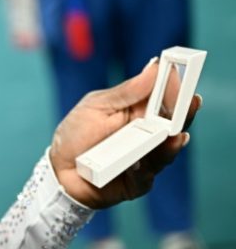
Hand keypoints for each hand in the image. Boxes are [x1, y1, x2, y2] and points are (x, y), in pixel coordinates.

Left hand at [49, 59, 200, 208]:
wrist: (57, 169)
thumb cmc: (75, 135)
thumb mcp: (97, 106)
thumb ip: (127, 92)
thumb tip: (154, 67)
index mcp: (136, 112)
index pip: (163, 100)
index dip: (176, 90)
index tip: (185, 79)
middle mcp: (145, 135)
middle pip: (171, 124)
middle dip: (182, 114)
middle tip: (191, 102)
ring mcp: (144, 158)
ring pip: (165, 149)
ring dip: (170, 140)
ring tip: (175, 132)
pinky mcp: (138, 181)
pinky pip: (148, 173)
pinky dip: (149, 164)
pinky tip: (150, 155)